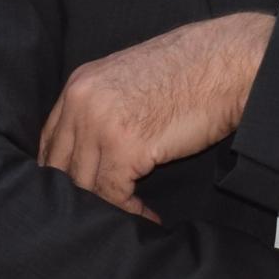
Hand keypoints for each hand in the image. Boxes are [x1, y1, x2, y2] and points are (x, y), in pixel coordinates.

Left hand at [36, 13, 276, 220]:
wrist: (229, 63)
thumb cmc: (192, 71)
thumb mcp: (131, 79)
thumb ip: (104, 107)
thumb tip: (95, 149)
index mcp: (80, 83)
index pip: (50, 140)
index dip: (60, 172)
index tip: (76, 193)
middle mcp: (81, 101)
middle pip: (60, 166)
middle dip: (79, 194)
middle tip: (101, 212)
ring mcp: (100, 123)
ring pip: (84, 184)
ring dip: (107, 206)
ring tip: (131, 214)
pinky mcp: (125, 146)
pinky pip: (114, 194)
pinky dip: (131, 211)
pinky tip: (149, 216)